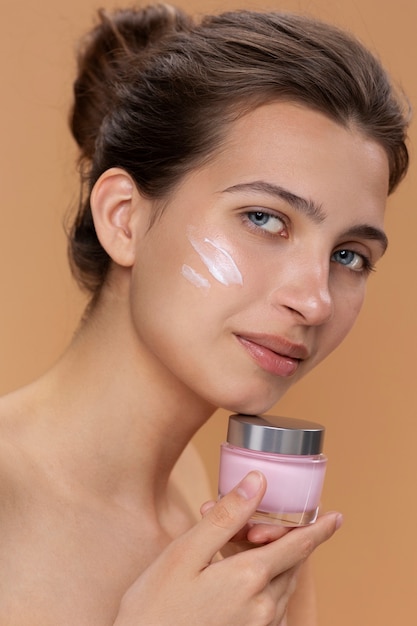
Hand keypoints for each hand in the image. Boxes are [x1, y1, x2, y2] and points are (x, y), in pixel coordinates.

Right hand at [114, 471, 341, 625]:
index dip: (319, 529)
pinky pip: (272, 608)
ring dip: (271, 563)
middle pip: (290, 564)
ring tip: (240, 548)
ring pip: (281, 586)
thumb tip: (258, 481)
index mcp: (249, 578)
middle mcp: (264, 607)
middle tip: (255, 526)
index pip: (298, 546)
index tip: (337, 518)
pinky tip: (239, 580)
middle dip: (282, 540)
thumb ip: (226, 517)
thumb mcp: (185, 553)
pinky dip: (264, 586)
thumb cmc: (155, 606)